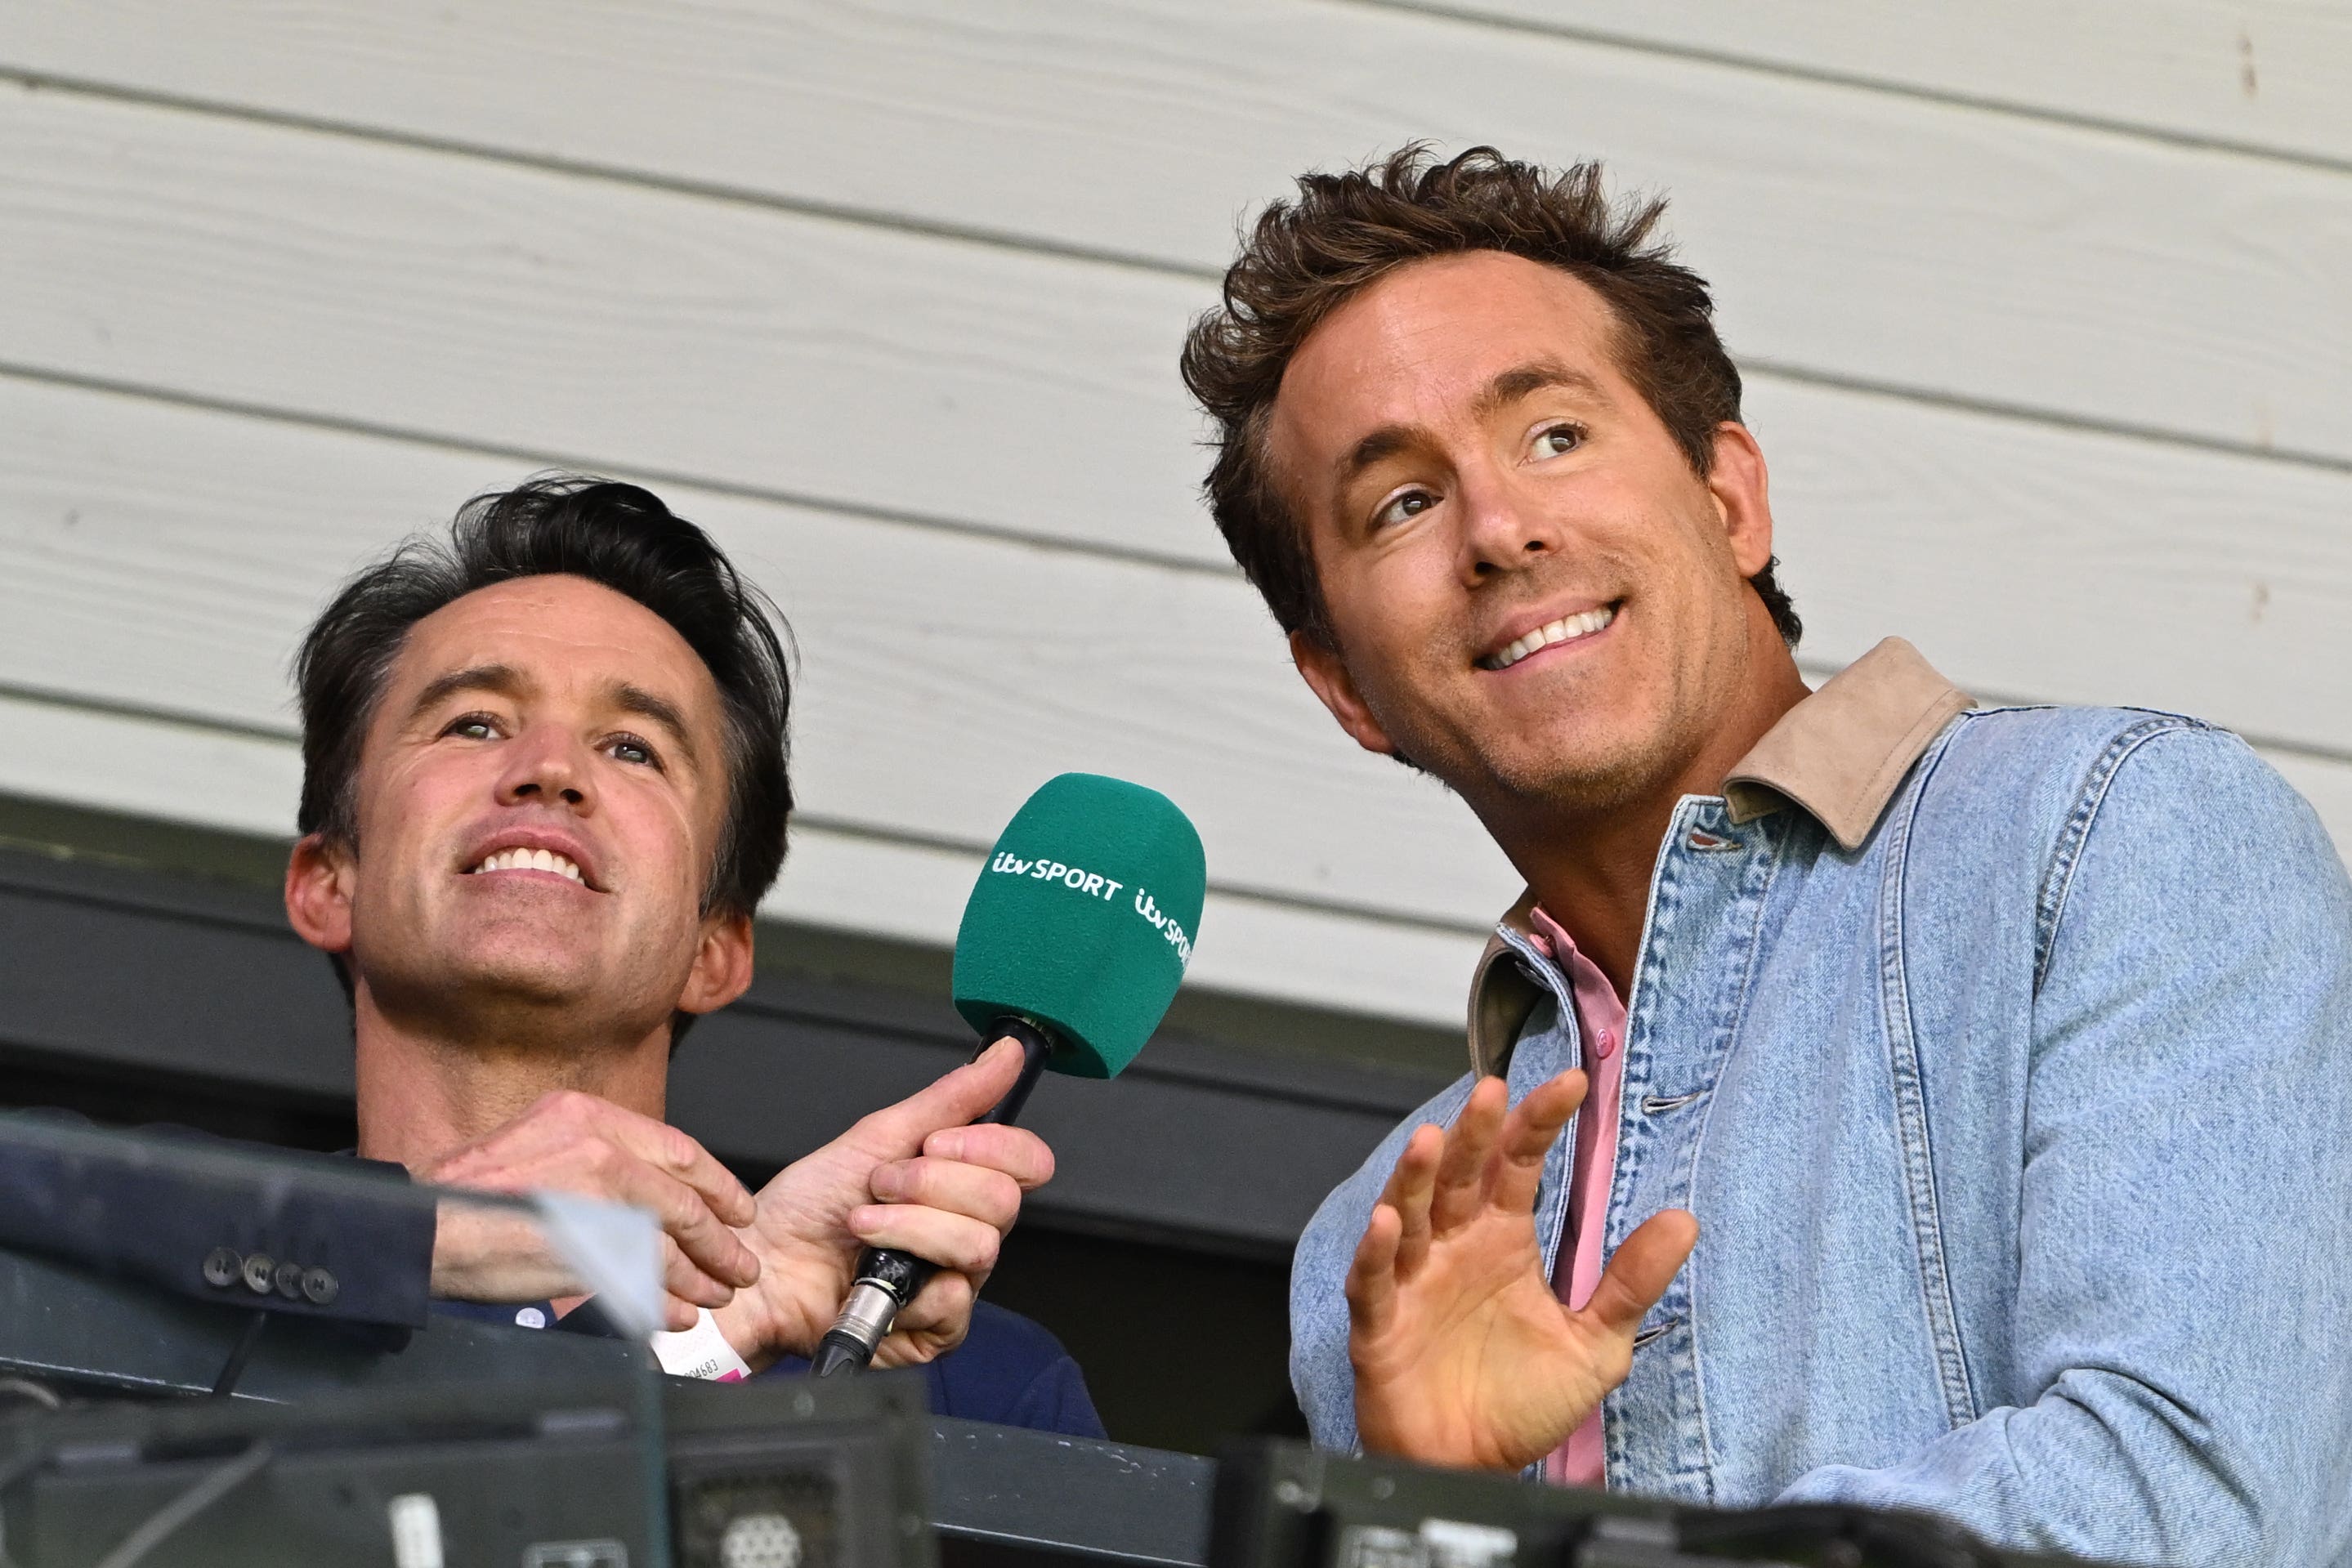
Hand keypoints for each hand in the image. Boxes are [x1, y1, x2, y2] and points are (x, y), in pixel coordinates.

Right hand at [421, 1090, 759, 1330]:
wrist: (421, 1227)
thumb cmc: (470, 1194)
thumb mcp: (539, 1144)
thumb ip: (597, 1156)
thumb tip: (649, 1188)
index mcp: (586, 1117)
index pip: (676, 1149)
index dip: (717, 1184)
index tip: (737, 1209)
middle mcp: (594, 1148)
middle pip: (684, 1198)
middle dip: (721, 1237)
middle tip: (740, 1262)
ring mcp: (589, 1197)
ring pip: (670, 1240)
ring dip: (701, 1273)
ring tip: (718, 1293)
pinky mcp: (579, 1246)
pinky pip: (641, 1276)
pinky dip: (667, 1299)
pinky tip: (678, 1314)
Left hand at [713, 1037, 1054, 1370]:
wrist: (761, 1265)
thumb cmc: (808, 1207)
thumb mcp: (878, 1136)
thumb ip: (951, 1098)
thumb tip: (1005, 1053)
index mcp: (962, 1183)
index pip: (1027, 1161)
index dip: (991, 1147)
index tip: (936, 1143)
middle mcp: (967, 1231)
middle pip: (1003, 1201)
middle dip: (931, 1184)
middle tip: (881, 1184)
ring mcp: (956, 1280)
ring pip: (979, 1246)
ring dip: (910, 1228)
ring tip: (863, 1226)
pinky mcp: (936, 1329)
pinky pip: (954, 1301)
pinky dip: (904, 1282)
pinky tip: (870, 1273)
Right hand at [1349, 1071, 1697, 1471]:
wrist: (1473, 1469)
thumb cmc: (1522, 1403)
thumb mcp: (1595, 1344)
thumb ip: (1631, 1283)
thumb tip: (1684, 1220)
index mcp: (1503, 1240)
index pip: (1519, 1165)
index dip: (1540, 1123)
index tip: (1573, 1083)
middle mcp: (1455, 1247)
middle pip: (1461, 1175)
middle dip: (1476, 1132)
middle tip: (1493, 1090)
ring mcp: (1414, 1280)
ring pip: (1410, 1214)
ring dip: (1417, 1177)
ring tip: (1433, 1142)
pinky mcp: (1381, 1323)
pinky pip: (1373, 1281)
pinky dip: (1376, 1251)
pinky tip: (1388, 1224)